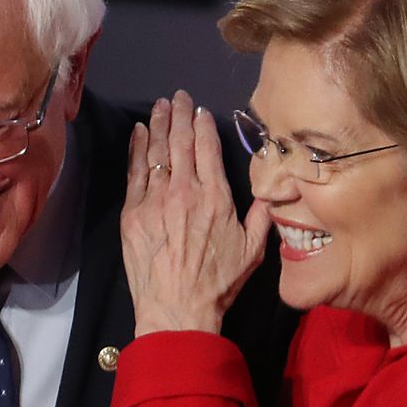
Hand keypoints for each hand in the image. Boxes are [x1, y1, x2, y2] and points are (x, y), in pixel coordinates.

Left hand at [121, 90, 269, 336]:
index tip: (199, 110)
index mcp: (215, 196)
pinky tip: (138, 133)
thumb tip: (273, 186)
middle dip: (178, 115)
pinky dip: (136, 149)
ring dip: (156, 125)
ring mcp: (155, 201)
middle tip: (176, 96)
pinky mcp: (133, 214)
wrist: (177, 309)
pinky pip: (134, 173)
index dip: (203, 125)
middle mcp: (184, 191)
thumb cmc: (218, 283)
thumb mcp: (253, 249)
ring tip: (158, 106)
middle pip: (179, 142)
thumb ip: (261, 213)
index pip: (208, 148)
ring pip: (155, 152)